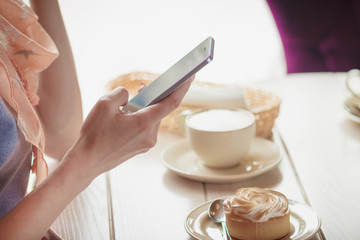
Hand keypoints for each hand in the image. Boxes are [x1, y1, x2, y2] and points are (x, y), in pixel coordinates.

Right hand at [65, 75, 193, 179]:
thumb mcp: (105, 104)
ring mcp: (146, 143)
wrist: (87, 161)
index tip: (191, 76)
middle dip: (154, 96)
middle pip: (159, 110)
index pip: (171, 102)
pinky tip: (128, 116)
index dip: (182, 88)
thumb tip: (130, 96)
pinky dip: (141, 118)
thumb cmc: (94, 134)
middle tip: (144, 87)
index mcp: (144, 123)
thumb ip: (122, 93)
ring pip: (152, 119)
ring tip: (130, 103)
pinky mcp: (141, 148)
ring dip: (145, 108)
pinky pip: (146, 128)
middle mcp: (150, 135)